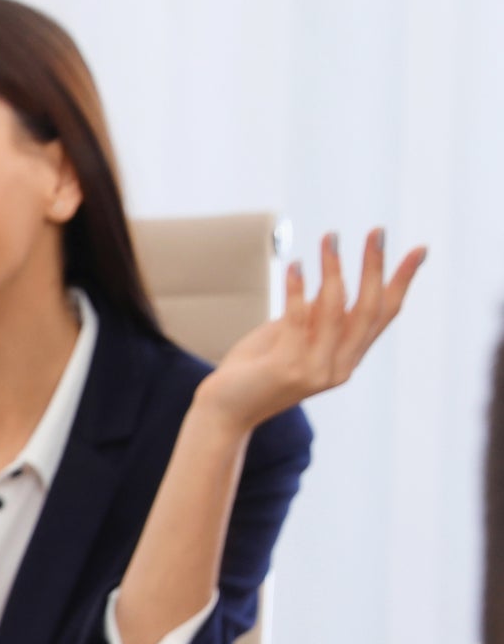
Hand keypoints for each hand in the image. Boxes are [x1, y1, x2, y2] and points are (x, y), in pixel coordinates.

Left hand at [197, 228, 425, 432]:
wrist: (224, 412)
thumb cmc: (255, 370)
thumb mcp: (292, 337)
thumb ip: (315, 316)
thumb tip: (332, 282)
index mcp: (347, 359)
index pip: (384, 315)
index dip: (401, 281)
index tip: (419, 250)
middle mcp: (339, 367)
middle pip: (368, 309)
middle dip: (375, 267)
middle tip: (377, 231)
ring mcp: (315, 370)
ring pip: (335, 309)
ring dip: (333, 268)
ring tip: (329, 238)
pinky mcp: (288, 368)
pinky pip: (296, 318)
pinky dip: (296, 288)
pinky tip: (295, 265)